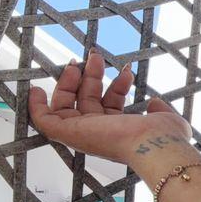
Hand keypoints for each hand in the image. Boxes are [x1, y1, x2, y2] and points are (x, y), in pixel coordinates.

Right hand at [27, 51, 191, 167]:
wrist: (154, 144)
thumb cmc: (163, 137)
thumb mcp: (166, 119)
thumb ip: (159, 109)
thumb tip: (154, 102)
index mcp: (120, 131)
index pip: (110, 105)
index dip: (115, 87)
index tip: (123, 70)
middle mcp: (100, 132)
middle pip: (86, 101)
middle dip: (90, 76)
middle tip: (95, 57)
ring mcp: (84, 133)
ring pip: (66, 105)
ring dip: (70, 80)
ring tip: (83, 59)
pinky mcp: (69, 132)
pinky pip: (44, 121)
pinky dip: (35, 107)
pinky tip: (34, 88)